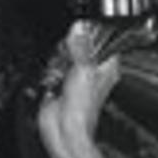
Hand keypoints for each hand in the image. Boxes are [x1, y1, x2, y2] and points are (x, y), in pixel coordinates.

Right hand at [37, 20, 120, 157]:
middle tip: (70, 60)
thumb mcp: (83, 69)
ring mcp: (76, 78)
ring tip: (61, 73)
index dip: (92, 35)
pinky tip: (52, 80)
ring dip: (58, 62)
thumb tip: (80, 28)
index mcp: (108, 67)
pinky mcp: (59, 84)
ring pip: (64, 57)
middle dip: (70, 50)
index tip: (82, 35)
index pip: (105, 41)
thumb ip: (81, 47)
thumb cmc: (82, 109)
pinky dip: (49, 72)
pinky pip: (52, 69)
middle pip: (80, 47)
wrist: (63, 129)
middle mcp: (94, 72)